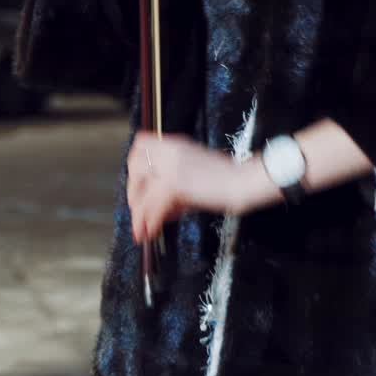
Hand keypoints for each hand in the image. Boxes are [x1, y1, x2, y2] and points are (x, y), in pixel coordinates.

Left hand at [126, 131, 265, 243]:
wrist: (242, 181)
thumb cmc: (227, 176)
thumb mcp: (196, 165)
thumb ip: (174, 174)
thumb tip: (158, 197)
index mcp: (175, 144)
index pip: (141, 144)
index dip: (134, 165)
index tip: (137, 183)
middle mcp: (170, 152)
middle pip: (135, 167)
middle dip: (133, 192)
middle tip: (137, 209)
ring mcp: (171, 168)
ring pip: (142, 194)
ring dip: (139, 215)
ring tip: (141, 230)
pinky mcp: (174, 185)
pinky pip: (154, 207)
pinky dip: (151, 222)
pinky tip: (152, 231)